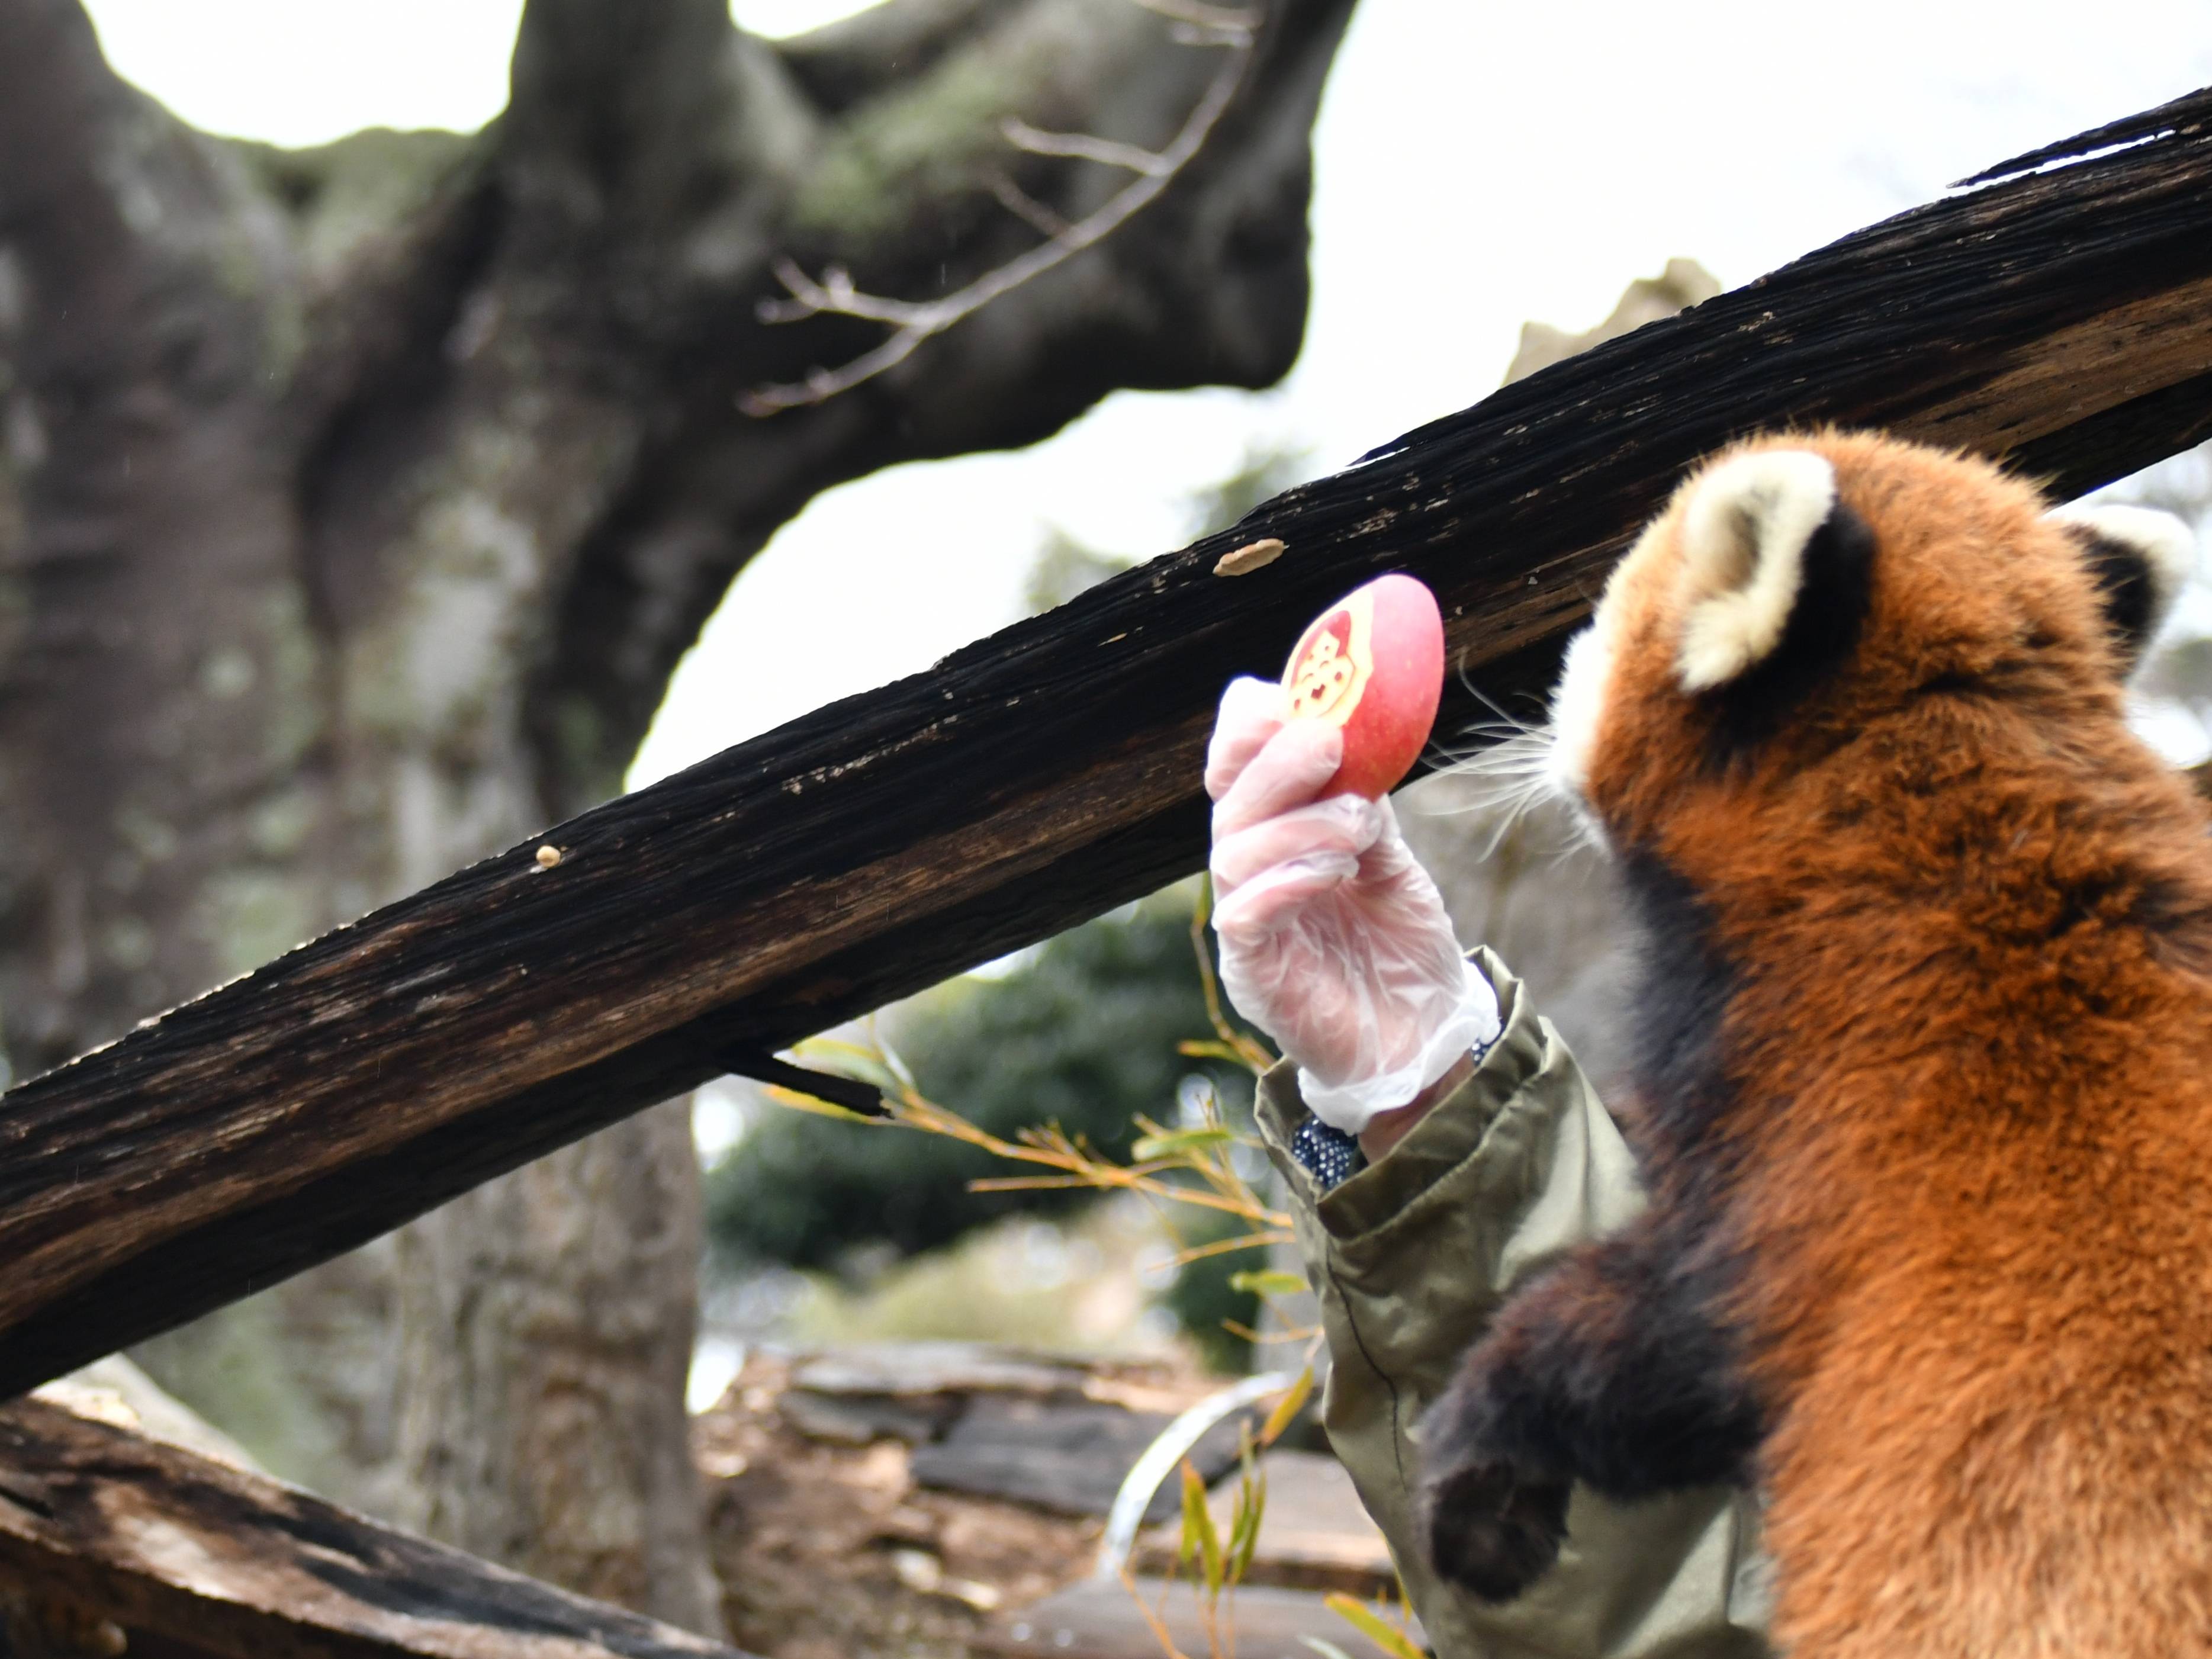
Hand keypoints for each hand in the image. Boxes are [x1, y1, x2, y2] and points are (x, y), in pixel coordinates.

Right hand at [1205, 677, 1496, 1132]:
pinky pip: (1243, 913)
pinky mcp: (1253, 971)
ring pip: (1232, 851)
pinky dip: (1287, 880)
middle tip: (1328, 743)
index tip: (1281, 699)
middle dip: (1275, 763)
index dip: (1243, 729)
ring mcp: (1245, 921)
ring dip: (1296, 825)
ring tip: (1357, 827)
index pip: (1233, 767)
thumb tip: (1352, 742)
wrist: (1422, 1035)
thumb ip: (1363, 804)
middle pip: (1229, 801)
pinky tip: (1335, 871)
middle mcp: (1249, 870)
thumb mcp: (1391, 859)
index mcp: (1275, 832)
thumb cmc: (1401, 946)